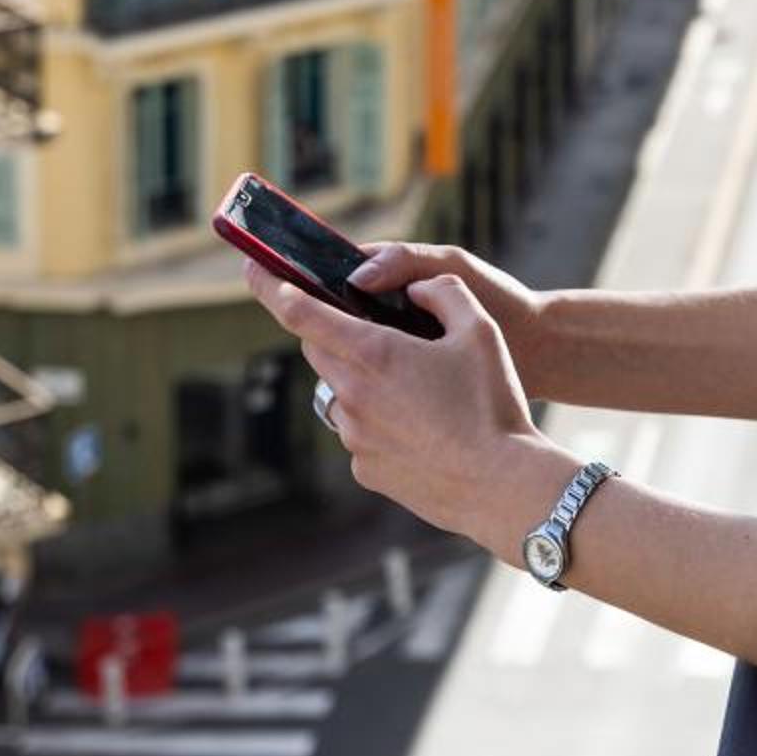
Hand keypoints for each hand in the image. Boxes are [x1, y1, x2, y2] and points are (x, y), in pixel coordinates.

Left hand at [240, 259, 558, 546]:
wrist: (502, 486)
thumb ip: (442, 292)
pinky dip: (376, 422)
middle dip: (332, 333)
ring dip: (358, 380)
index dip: (272, 287)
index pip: (302, 312)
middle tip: (372, 331)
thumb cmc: (493, 404)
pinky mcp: (365, 469)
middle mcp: (353, 395)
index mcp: (374, 353)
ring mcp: (355, 436)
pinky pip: (358, 432)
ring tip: (414, 389)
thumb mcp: (479, 329)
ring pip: (338, 393)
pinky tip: (421, 429)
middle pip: (317, 350)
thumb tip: (416, 288)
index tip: (254, 270)